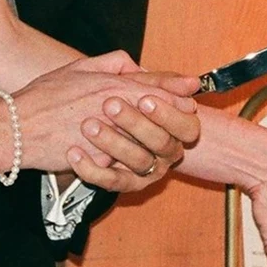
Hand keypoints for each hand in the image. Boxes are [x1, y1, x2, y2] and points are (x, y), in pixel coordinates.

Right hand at [11, 57, 200, 173]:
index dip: (176, 88)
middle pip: (157, 114)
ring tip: (169, 140)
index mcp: (108, 86)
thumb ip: (110, 63)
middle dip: (176, 114)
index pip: (153, 86)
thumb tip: (135, 65)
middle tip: (190, 115)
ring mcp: (107, 138)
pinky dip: (134, 159)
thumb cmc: (42, 97)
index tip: (192, 88)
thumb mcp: (77, 68)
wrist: (16, 130)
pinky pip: (124, 162)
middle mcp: (112, 110)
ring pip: (147, 141)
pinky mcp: (99, 161)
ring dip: (160, 139)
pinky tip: (142, 159)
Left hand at [66, 94, 200, 191]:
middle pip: (161, 142)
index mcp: (176, 128)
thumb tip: (192, 83)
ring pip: (138, 161)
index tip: (144, 98)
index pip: (187, 126)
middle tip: (109, 104)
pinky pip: (113, 181)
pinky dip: (92, 168)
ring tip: (88, 125)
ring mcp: (148, 171)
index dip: (168, 113)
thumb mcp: (131, 84)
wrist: (75, 122)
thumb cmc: (113, 98)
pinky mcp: (125, 184)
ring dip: (112, 142)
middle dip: (136, 122)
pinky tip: (74, 152)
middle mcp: (167, 152)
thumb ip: (157, 82)